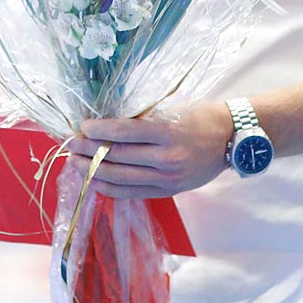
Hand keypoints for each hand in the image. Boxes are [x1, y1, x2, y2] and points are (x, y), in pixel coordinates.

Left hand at [67, 103, 233, 198]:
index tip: (82, 126)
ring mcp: (167, 179)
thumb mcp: (172, 109)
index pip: (123, 132)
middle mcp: (167, 159)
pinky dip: (109, 188)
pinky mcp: (168, 192)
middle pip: (117, 157)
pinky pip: (132, 193)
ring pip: (120, 179)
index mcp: (167, 132)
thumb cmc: (199, 116)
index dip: (98, 130)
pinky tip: (95, 181)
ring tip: (76, 164)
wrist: (231, 139)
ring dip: (93, 172)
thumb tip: (105, 122)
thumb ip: (142, 117)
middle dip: (88, 152)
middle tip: (71, 145)